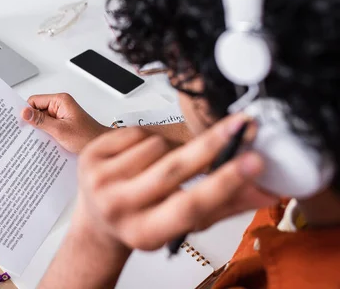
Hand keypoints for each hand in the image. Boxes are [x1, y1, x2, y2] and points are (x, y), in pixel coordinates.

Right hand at [21, 93, 110, 153]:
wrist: (101, 146)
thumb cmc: (87, 137)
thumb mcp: (60, 130)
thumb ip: (41, 121)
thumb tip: (24, 112)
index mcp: (60, 101)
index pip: (34, 100)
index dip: (27, 111)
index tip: (20, 123)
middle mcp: (61, 106)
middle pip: (37, 110)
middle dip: (33, 122)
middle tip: (27, 134)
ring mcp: (62, 115)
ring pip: (42, 120)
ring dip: (40, 129)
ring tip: (40, 139)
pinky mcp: (63, 124)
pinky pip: (49, 126)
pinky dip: (46, 134)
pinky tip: (46, 142)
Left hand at [71, 114, 278, 250]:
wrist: (99, 217)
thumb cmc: (144, 221)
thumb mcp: (182, 224)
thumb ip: (224, 206)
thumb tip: (266, 189)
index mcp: (144, 233)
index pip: (190, 206)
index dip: (224, 182)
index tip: (253, 161)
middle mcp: (118, 207)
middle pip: (172, 169)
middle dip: (211, 144)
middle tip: (241, 126)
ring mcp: (100, 180)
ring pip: (158, 144)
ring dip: (174, 146)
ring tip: (165, 162)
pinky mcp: (91, 155)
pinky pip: (138, 132)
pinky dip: (151, 138)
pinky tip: (144, 155)